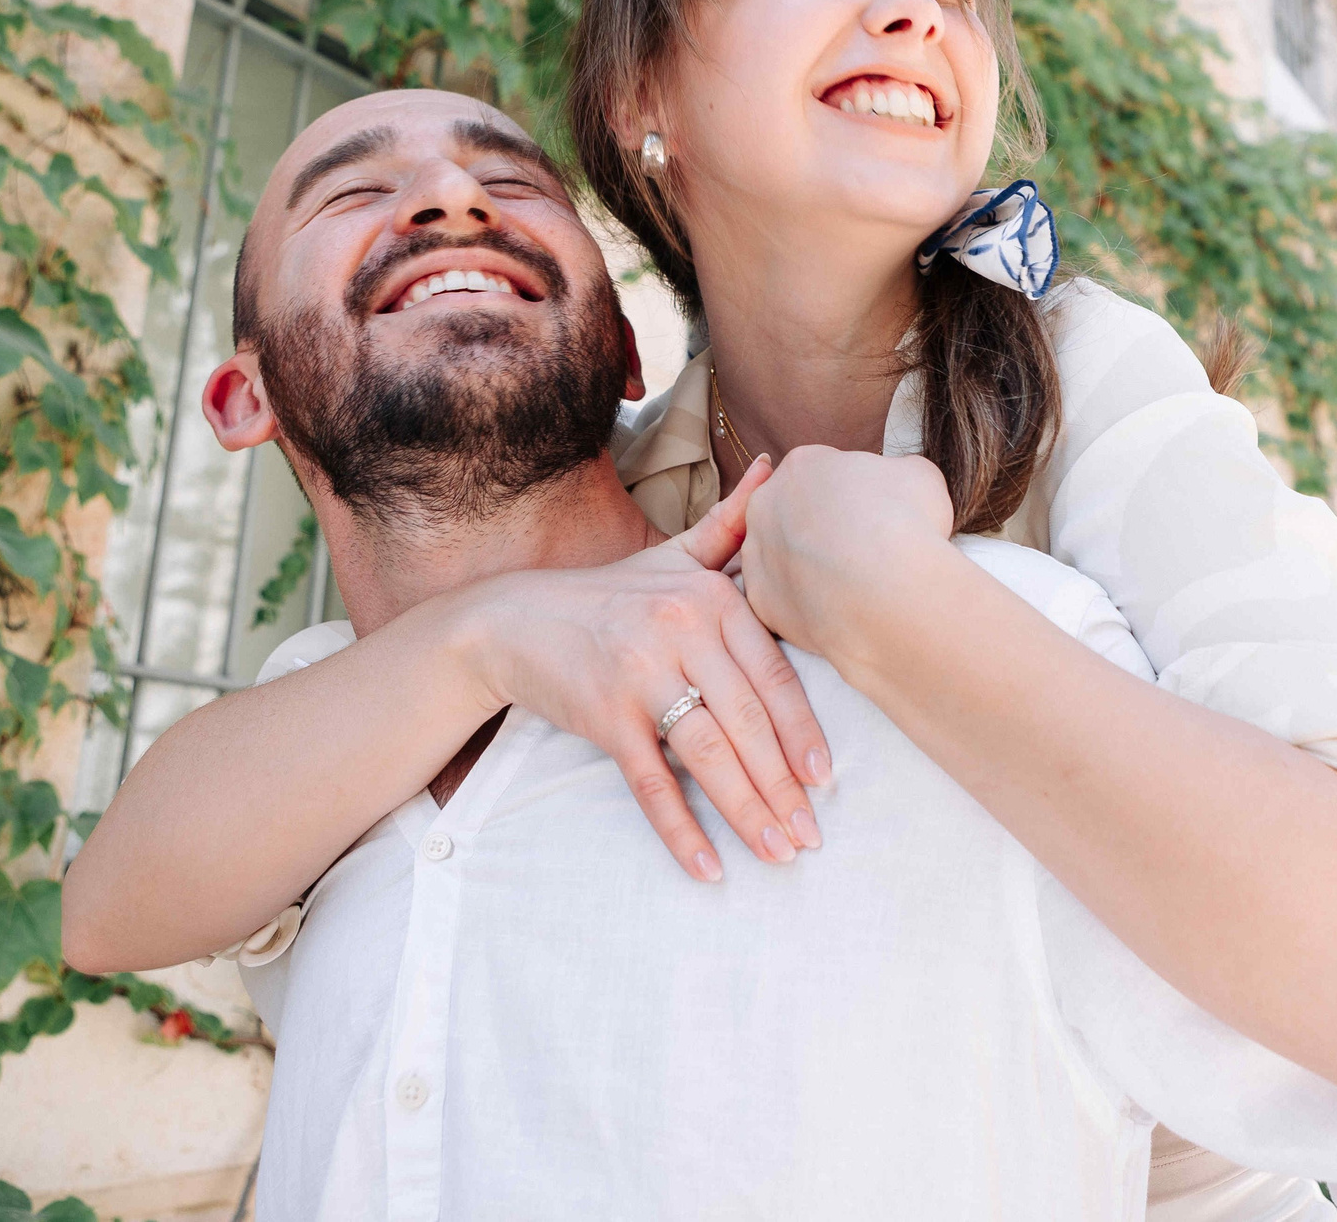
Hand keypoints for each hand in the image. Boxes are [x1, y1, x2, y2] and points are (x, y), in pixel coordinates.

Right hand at [452, 457, 831, 880]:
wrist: (510, 619)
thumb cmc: (606, 596)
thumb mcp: (670, 555)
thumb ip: (730, 524)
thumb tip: (779, 468)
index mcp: (709, 598)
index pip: (772, 676)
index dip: (803, 731)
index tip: (826, 778)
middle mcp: (681, 630)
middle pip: (748, 721)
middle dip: (785, 786)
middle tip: (813, 834)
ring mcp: (641, 674)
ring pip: (709, 754)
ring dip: (748, 812)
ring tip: (780, 853)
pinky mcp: (604, 715)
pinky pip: (651, 782)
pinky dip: (681, 830)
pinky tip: (708, 869)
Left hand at [738, 445, 955, 673]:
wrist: (888, 590)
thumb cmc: (907, 523)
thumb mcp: (920, 476)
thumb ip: (898, 471)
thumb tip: (899, 479)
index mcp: (802, 465)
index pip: (821, 473)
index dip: (849, 495)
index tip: (871, 514)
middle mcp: (766, 503)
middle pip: (792, 511)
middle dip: (820, 527)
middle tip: (859, 548)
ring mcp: (756, 551)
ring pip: (780, 555)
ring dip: (807, 564)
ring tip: (849, 583)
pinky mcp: (758, 597)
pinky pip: (779, 597)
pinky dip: (803, 602)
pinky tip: (835, 608)